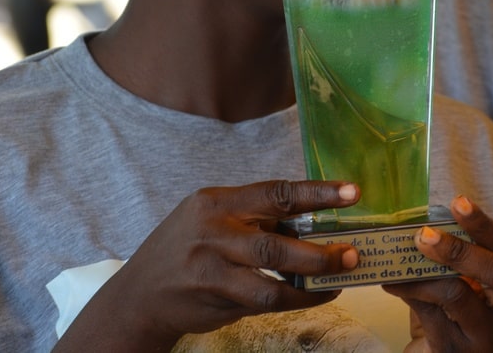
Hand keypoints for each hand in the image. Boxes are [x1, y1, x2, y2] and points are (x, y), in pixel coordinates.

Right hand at [54, 180, 360, 351]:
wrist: (141, 294)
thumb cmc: (186, 248)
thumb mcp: (210, 218)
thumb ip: (251, 218)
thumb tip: (310, 221)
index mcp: (217, 201)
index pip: (274, 192)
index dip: (316, 192)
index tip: (351, 192)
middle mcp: (212, 231)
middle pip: (275, 241)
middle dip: (320, 250)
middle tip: (351, 253)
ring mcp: (211, 268)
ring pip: (271, 279)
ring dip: (311, 281)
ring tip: (339, 278)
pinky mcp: (215, 298)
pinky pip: (263, 301)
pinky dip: (294, 299)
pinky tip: (313, 295)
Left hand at [383, 196, 492, 352]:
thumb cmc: (458, 317)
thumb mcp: (470, 287)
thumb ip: (459, 259)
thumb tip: (424, 221)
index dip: (484, 224)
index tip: (459, 201)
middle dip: (460, 248)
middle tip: (426, 234)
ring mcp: (488, 338)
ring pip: (459, 296)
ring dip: (424, 271)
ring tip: (402, 256)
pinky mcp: (458, 351)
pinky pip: (429, 314)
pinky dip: (408, 292)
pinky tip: (391, 282)